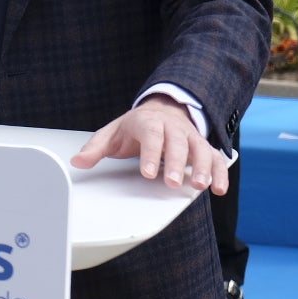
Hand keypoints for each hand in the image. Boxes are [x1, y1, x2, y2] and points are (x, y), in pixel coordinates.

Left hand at [70, 95, 230, 195]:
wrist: (162, 109)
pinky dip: (220, 171)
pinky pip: (214, 157)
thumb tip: (77, 161)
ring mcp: (189, 136)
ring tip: (201, 186)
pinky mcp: (202, 146)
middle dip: (177, 163)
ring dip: (203, 167)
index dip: (151, 153)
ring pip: (200, 149)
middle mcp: (172, 127)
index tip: (148, 173)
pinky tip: (219, 189)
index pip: (151, 135)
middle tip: (172, 183)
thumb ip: (95, 148)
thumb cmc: (134, 127)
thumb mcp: (112, 134)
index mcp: (148, 122)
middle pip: (178, 142)